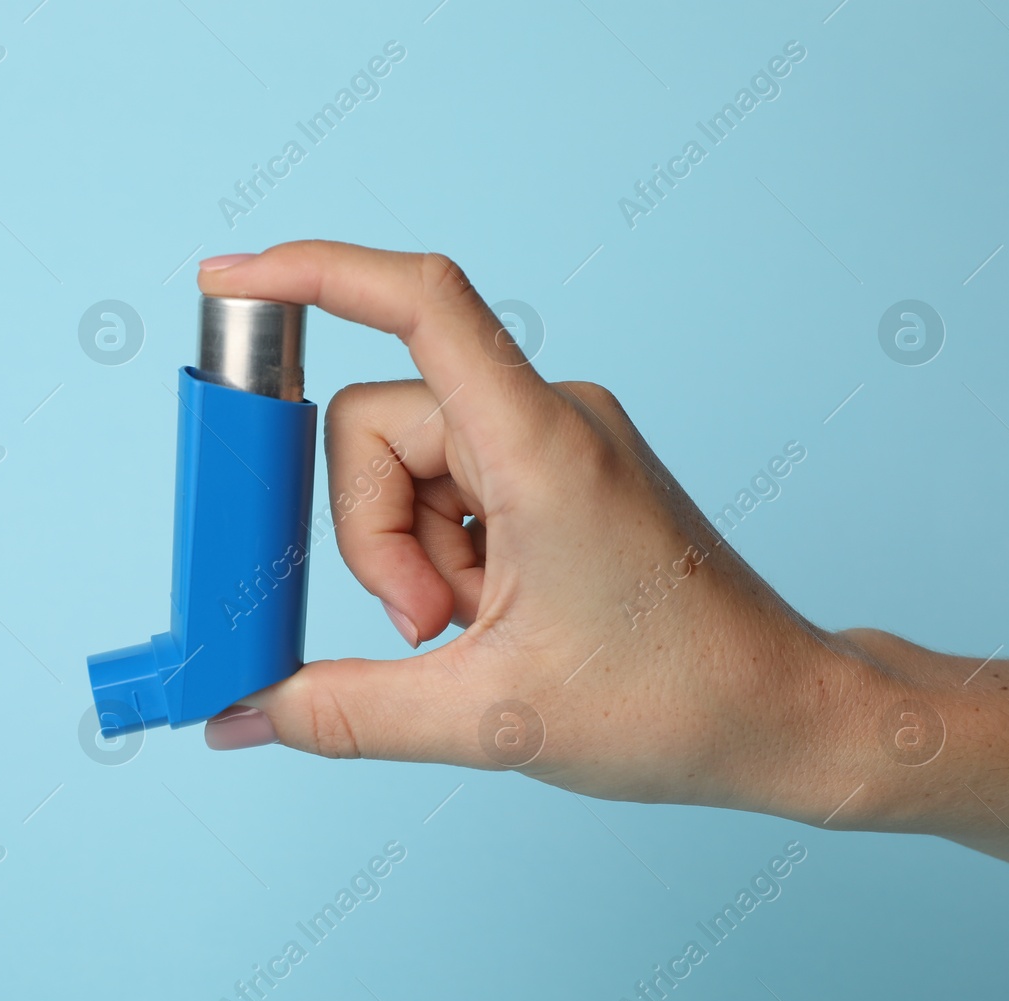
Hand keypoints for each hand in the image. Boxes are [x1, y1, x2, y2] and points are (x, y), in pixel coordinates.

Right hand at [194, 240, 848, 817]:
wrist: (779, 711)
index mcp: (540, 445)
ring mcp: (555, 438)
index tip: (229, 279)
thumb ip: (346, 711)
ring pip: (406, 466)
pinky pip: (450, 487)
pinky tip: (501, 618)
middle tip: (434, 630)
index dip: (314, 273)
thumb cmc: (673, 701)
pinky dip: (446, 557)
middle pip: (377, 427)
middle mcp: (548, 416)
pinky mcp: (557, 468)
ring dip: (414, 559)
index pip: (420, 302)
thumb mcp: (488, 719)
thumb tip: (241, 713)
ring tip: (483, 634)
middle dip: (374, 540)